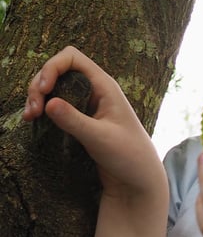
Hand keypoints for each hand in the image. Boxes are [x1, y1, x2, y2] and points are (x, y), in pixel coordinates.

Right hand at [24, 46, 164, 199]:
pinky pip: (57, 104)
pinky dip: (43, 108)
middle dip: (39, 85)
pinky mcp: (81, 119)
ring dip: (38, 97)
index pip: (72, 58)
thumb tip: (49, 102)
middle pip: (58, 71)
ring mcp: (87, 104)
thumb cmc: (128, 156)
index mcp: (105, 87)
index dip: (52, 67)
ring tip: (30, 117)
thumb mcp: (100, 138)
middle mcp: (95, 91)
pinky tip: (33, 120)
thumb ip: (75, 121)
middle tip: (32, 112)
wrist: (138, 178)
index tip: (43, 90)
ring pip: (54, 87)